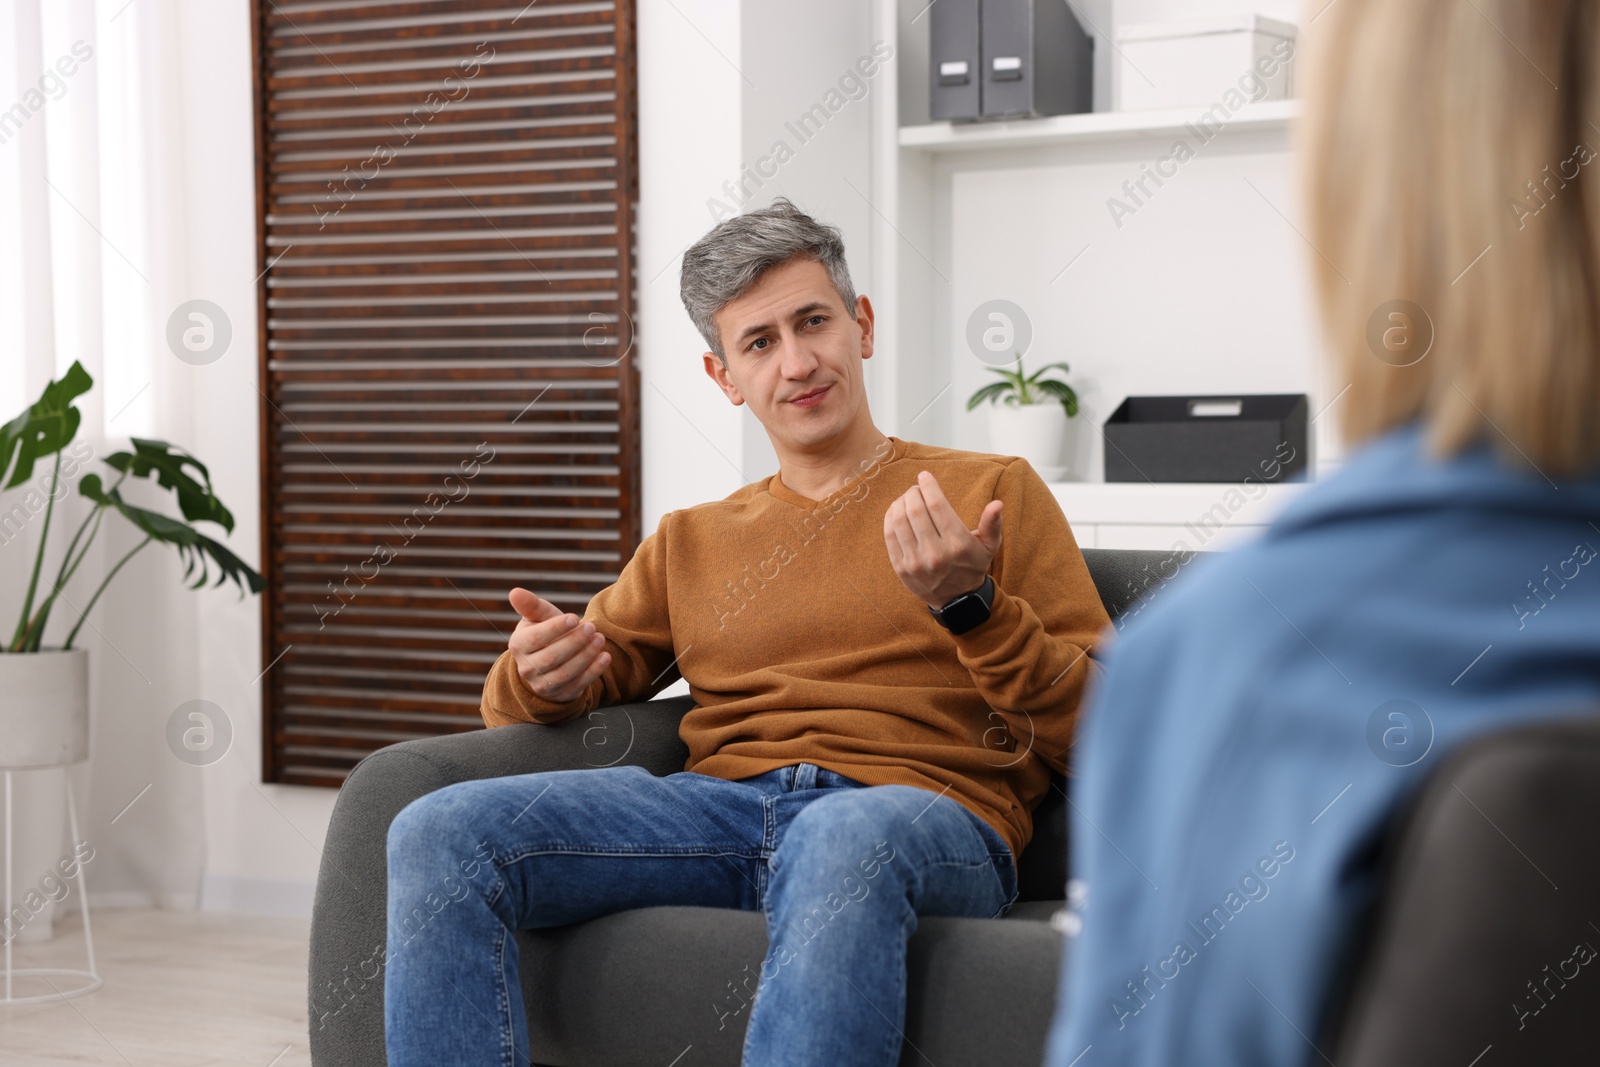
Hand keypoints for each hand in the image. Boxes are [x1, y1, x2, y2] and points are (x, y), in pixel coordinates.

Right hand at [507, 587, 609, 702]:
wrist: (552, 659)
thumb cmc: (545, 631)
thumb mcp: (538, 617)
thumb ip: (530, 605)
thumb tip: (514, 592)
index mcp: (518, 646)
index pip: (535, 639)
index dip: (555, 628)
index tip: (574, 617)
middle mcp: (527, 669)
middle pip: (551, 657)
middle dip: (574, 642)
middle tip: (591, 627)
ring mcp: (543, 685)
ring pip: (565, 673)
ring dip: (585, 656)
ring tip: (600, 638)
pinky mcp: (562, 695)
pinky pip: (579, 685)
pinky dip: (594, 671)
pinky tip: (605, 656)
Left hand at [884, 470, 1001, 609]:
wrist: (957, 600)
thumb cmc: (973, 565)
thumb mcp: (989, 546)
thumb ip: (993, 523)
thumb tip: (997, 503)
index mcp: (957, 544)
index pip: (937, 506)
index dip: (929, 486)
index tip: (924, 476)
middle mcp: (936, 553)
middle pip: (916, 510)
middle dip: (913, 492)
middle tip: (916, 489)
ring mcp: (916, 561)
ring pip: (900, 520)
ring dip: (900, 502)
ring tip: (907, 498)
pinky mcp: (901, 567)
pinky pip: (890, 535)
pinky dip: (890, 517)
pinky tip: (896, 510)